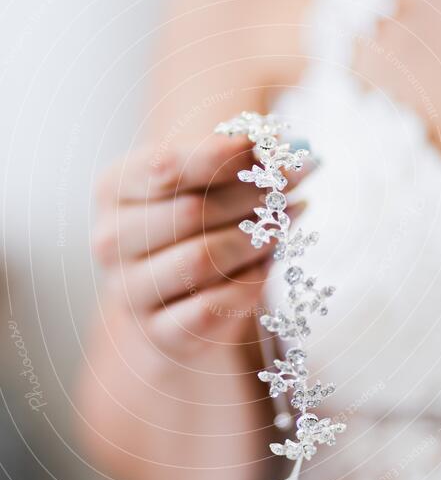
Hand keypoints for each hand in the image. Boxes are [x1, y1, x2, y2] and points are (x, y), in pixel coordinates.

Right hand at [92, 133, 305, 358]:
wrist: (179, 297)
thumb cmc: (196, 224)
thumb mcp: (207, 182)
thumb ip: (240, 159)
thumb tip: (289, 147)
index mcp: (114, 188)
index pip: (168, 166)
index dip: (226, 156)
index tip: (273, 150)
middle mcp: (110, 240)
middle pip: (192, 211)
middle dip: (252, 197)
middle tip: (292, 189)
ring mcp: (129, 290)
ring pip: (202, 259)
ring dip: (254, 241)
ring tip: (280, 229)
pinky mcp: (158, 332)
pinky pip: (211, 308)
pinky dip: (247, 285)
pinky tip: (262, 269)